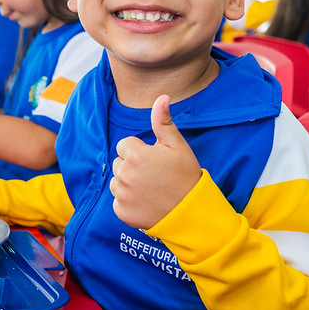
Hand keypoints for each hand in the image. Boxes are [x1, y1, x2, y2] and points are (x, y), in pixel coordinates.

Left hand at [110, 95, 201, 228]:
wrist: (191, 212)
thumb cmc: (185, 176)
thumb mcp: (178, 145)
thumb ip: (163, 121)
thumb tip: (162, 97)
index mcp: (135, 154)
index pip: (124, 146)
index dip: (139, 151)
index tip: (154, 161)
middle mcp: (124, 174)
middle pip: (119, 163)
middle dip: (132, 167)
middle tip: (154, 176)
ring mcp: (121, 195)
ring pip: (116, 182)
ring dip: (128, 184)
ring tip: (150, 189)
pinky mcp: (121, 212)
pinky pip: (118, 201)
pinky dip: (128, 202)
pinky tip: (146, 203)